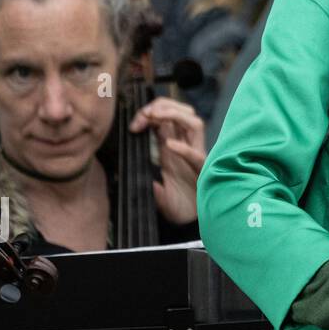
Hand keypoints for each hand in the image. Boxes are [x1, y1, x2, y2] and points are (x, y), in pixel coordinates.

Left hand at [129, 97, 205, 225]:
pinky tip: (170, 146)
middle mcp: (184, 147)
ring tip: (157, 117)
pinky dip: (184, 149)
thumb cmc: (176, 204)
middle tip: (146, 114)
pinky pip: (197, 156)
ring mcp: (194, 156)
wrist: (190, 223)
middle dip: (164, 106)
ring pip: (193, 123)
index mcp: (171, 148)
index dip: (151, 112)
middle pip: (182, 112)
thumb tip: (126, 176)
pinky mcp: (202, 172)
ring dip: (175, 114)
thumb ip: (144, 179)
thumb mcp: (153, 188)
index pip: (165, 119)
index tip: (135, 123)